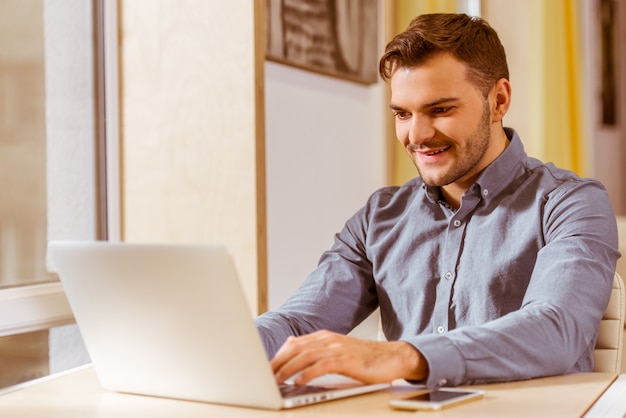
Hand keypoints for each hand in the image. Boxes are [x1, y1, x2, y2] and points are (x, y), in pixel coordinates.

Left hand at [270, 330, 427, 385]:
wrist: (392, 357)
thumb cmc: (365, 359)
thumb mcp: (338, 353)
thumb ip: (319, 354)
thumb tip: (295, 360)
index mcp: (324, 337)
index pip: (294, 343)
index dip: (278, 355)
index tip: (266, 368)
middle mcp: (328, 339)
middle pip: (295, 348)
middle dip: (277, 362)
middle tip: (265, 375)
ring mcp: (337, 348)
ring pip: (304, 356)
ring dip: (287, 369)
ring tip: (276, 380)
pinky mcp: (346, 359)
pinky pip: (321, 365)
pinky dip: (307, 374)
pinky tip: (298, 382)